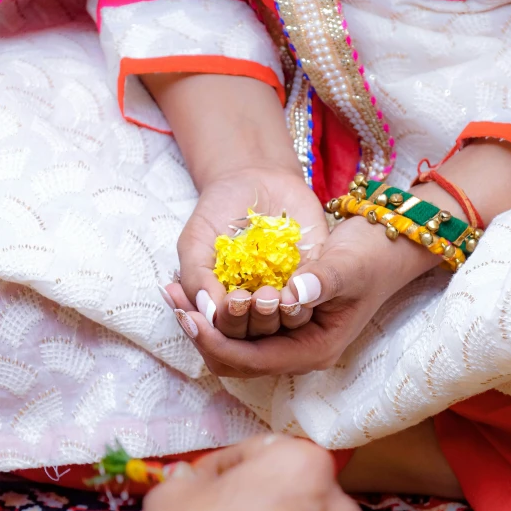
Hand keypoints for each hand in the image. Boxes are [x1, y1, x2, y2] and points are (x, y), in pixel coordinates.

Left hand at [166, 213, 438, 376]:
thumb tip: (293, 294)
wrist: (386, 248)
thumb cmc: (371, 257)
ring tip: (174, 292)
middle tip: (174, 301)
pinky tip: (192, 287)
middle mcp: (296, 353)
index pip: (253, 360)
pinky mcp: (278, 325)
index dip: (217, 341)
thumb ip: (324, 280)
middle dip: (202, 335)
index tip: (188, 315)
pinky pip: (237, 327)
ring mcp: (287, 341)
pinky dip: (213, 310)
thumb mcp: (350, 265)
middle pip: (235, 361)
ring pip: (232, 346)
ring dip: (203, 323)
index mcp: (313, 350)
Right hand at [175, 167, 328, 338]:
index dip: (223, 324)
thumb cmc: (217, 213)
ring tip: (272, 296)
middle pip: (256, 332)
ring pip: (288, 319)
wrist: (254, 179)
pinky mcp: (314, 276)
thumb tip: (206, 311)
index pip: (224, 331)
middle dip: (254, 320)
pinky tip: (299, 286)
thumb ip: (196, 276)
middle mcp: (257, 307)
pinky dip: (306, 292)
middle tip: (251, 299)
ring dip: (281, 313)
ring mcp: (287, 293)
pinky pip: (314, 293)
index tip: (226, 304)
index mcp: (226, 307)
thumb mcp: (195, 241)